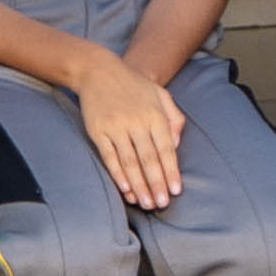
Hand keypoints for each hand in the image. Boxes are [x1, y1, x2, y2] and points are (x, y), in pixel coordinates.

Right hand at [73, 56, 188, 212]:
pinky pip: (109, 157)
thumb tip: (177, 146)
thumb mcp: (160, 95)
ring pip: (130, 162)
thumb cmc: (133, 85)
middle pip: (148, 159)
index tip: (175, 191)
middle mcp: (136, 122)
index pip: (166, 149)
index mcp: (155, 115)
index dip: (171, 172)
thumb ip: (174, 118)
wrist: (98, 70)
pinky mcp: (98, 131)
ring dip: (138, 185)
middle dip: (156, 184)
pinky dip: (117, 174)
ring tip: (145, 203)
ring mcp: (116, 127)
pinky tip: (125, 188)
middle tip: (161, 204)